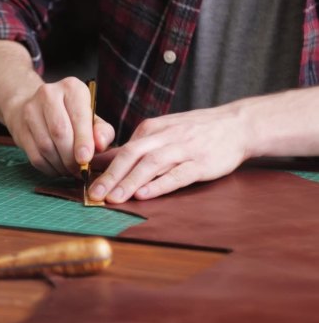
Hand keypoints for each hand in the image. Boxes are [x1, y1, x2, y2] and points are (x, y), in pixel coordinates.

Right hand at [2, 77, 114, 175]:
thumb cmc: (70, 114)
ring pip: (46, 147)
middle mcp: (49, 94)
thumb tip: (100, 144)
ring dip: (60, 165)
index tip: (86, 159)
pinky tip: (57, 169)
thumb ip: (102, 131)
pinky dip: (48, 168)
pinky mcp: (20, 128)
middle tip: (79, 170)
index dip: (83, 140)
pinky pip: (35, 156)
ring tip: (69, 170)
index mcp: (72, 88)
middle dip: (71, 157)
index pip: (78, 117)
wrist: (34, 105)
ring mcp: (30, 110)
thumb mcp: (91, 117)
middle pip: (60, 132)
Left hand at [88, 103, 251, 202]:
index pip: (121, 149)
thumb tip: (101, 163)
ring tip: (114, 198)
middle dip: (110, 176)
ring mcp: (184, 149)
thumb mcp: (161, 133)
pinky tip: (145, 194)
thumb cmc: (193, 132)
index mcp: (151, 129)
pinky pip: (178, 174)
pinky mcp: (202, 163)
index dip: (103, 168)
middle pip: (131, 155)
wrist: (236, 124)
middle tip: (94, 194)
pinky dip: (160, 184)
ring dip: (130, 182)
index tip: (86, 185)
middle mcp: (164, 137)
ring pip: (151, 165)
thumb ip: (134, 149)